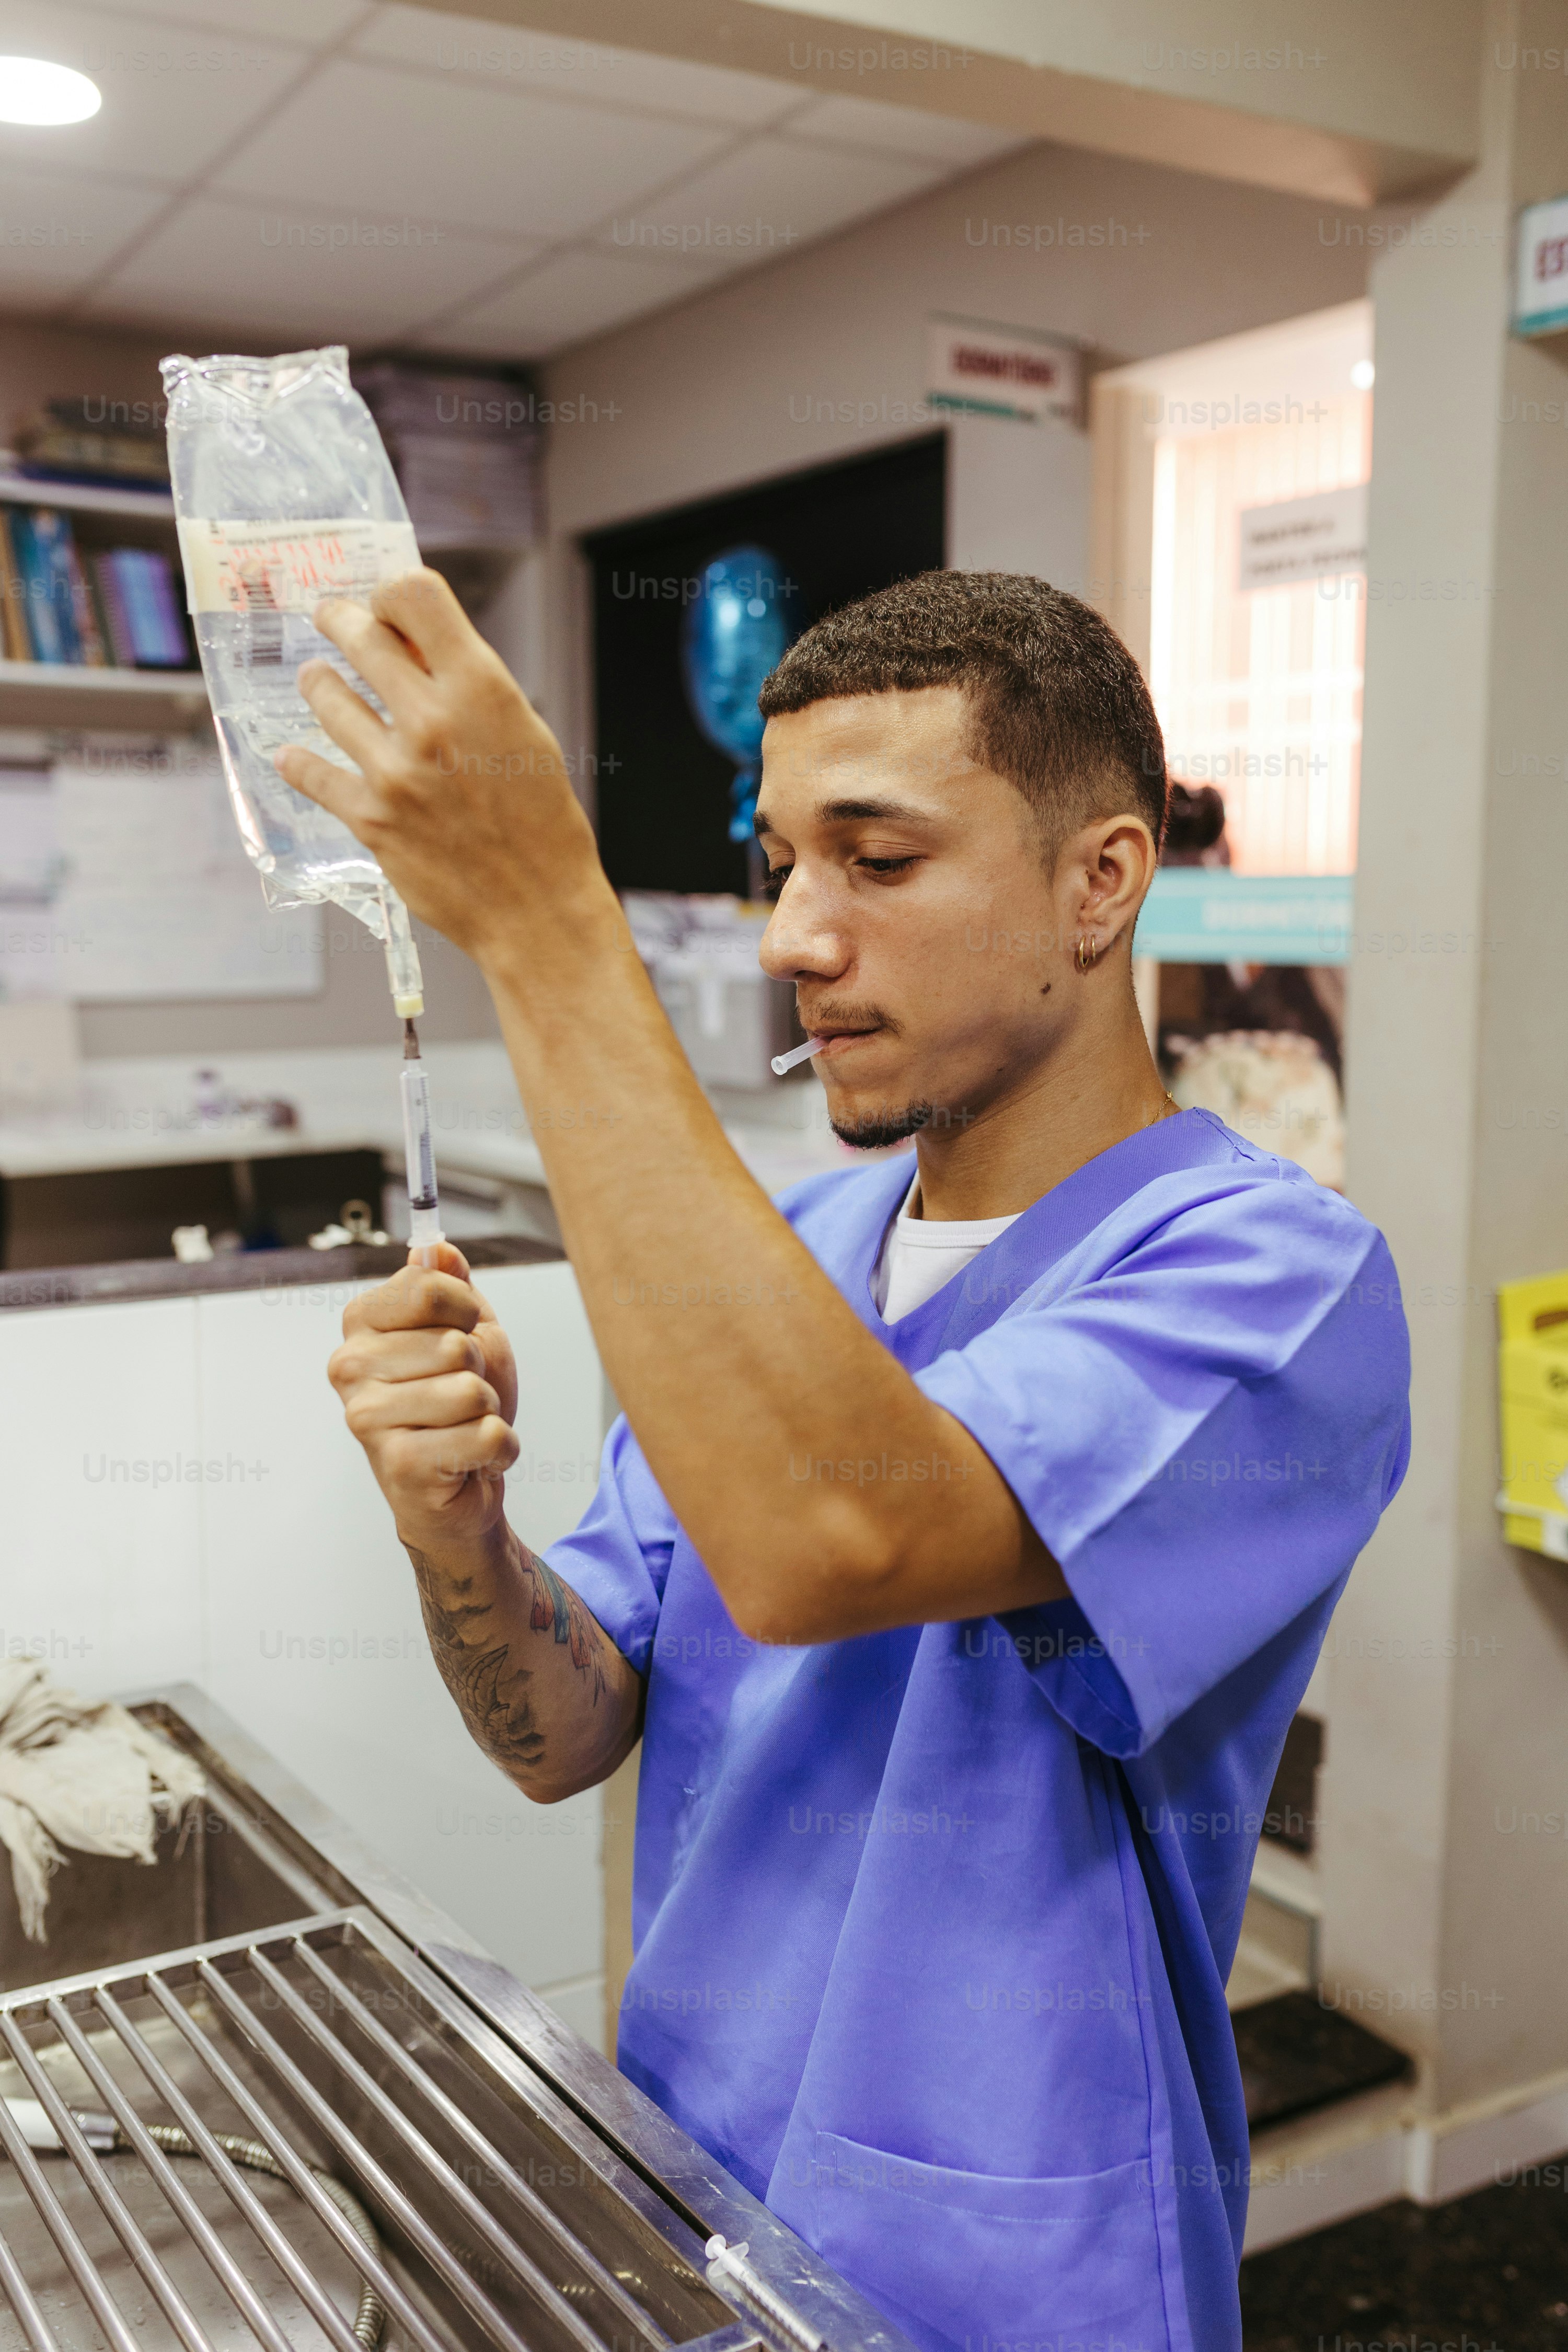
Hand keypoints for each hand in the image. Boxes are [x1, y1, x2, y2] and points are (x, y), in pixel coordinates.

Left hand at [274, 568, 601, 967]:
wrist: (536, 907)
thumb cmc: (541, 821)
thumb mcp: (524, 732)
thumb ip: (469, 686)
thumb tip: (413, 644)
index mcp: (482, 690)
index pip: (414, 595)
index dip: (392, 590)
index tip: (386, 603)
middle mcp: (433, 721)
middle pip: (360, 635)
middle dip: (339, 619)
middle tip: (332, 618)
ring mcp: (395, 771)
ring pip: (326, 695)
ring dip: (318, 682)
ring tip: (318, 681)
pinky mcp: (370, 818)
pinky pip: (313, 773)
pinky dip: (298, 762)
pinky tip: (291, 756)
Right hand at [328, 1241, 520, 1552]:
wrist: (460, 1487)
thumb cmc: (457, 1406)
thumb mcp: (463, 1330)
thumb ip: (448, 1286)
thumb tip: (435, 1248)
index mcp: (361, 1325)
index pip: (430, 1286)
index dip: (467, 1313)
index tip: (459, 1338)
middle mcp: (349, 1368)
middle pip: (456, 1344)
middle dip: (480, 1372)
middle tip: (459, 1398)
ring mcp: (367, 1419)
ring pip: (472, 1391)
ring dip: (489, 1413)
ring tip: (462, 1427)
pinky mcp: (400, 1465)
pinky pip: (486, 1435)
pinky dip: (497, 1449)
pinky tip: (470, 1460)